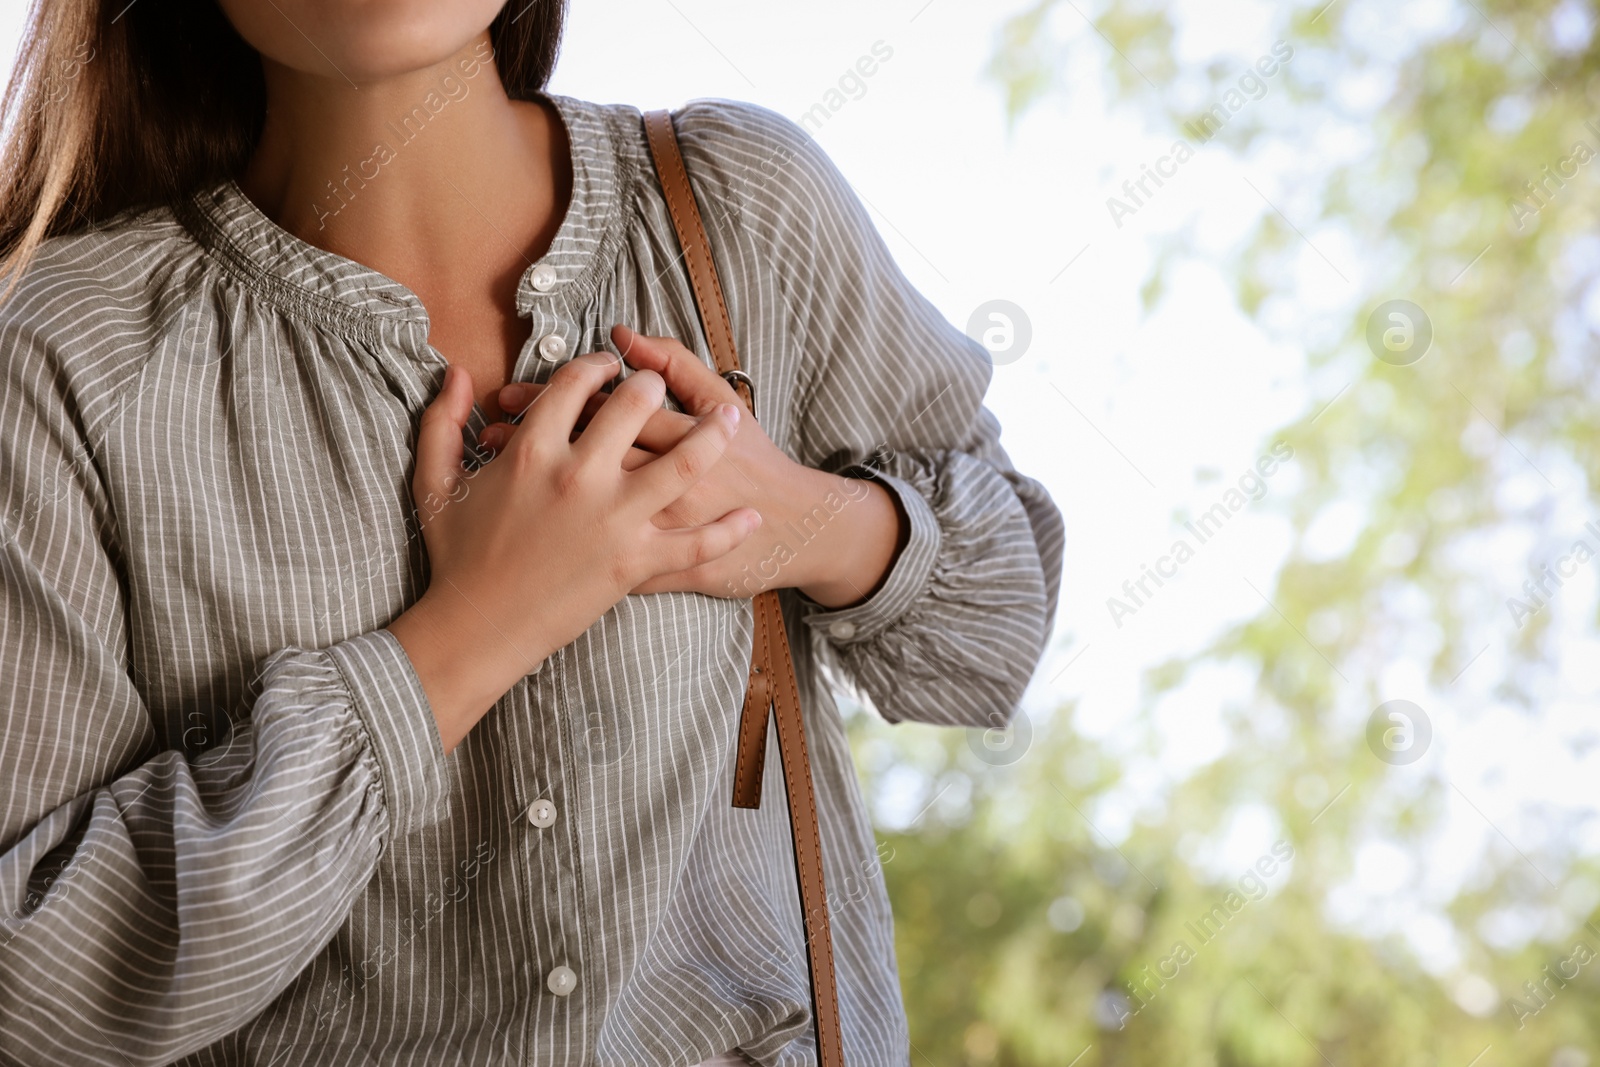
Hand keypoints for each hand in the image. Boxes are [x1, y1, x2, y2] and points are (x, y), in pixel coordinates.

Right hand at [387, 353, 759, 751]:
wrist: (476, 628)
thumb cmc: (456, 557)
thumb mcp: (436, 483)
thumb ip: (443, 422)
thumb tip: (458, 373)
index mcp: (533, 450)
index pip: (576, 384)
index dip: (595, 367)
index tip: (607, 367)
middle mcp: (581, 476)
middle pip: (635, 405)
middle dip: (652, 386)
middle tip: (661, 387)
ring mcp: (614, 520)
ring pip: (683, 461)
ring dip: (713, 435)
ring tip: (730, 419)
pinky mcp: (635, 562)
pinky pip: (696, 543)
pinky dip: (729, 530)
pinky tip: (750, 516)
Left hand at [480, 325, 904, 606]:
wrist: (795, 528)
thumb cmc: (756, 461)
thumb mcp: (723, 401)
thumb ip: (677, 362)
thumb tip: (623, 333)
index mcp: (665, 438)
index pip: (590, 409)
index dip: (540, 402)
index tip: (510, 394)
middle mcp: (646, 484)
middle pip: (570, 453)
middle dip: (525, 435)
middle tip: (491, 424)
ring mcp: (644, 531)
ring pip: (570, 506)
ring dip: (528, 483)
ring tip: (497, 460)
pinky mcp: (647, 570)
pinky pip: (586, 558)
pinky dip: (550, 545)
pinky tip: (522, 524)